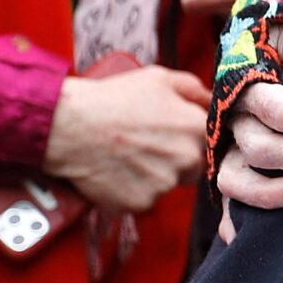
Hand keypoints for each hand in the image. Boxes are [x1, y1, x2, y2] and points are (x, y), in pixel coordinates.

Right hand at [42, 65, 210, 213]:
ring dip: (155, 175)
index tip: (173, 133)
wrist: (69, 126)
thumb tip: (212, 101)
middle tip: (148, 144)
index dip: (191, 137)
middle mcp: (187, 161)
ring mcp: (164, 185)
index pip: (210, 142)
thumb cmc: (115, 98)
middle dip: (176, 158)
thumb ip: (195, 90)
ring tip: (128, 155)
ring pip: (168, 184)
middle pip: (193, 167)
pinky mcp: (140, 204)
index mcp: (196, 130)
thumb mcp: (159, 79)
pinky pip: (145, 199)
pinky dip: (133, 189)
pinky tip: (117, 170)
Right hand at [215, 24, 282, 227]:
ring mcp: (228, 151)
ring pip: (237, 181)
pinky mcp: (230, 172)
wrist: (258, 53)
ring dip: (275, 192)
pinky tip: (252, 239)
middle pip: (264, 149)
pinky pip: (228, 204)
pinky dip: (237, 224)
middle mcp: (233, 123)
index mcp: (249, 88)